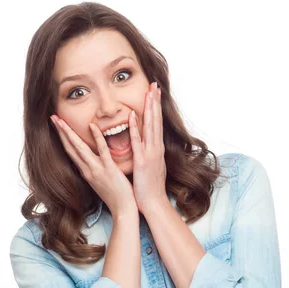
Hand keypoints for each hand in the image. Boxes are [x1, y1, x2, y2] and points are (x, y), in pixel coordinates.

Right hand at [51, 114, 136, 216]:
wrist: (123, 210)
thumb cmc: (115, 196)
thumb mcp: (101, 181)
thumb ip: (95, 170)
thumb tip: (92, 161)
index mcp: (86, 172)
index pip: (70, 151)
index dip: (63, 138)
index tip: (57, 126)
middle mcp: (87, 170)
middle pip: (70, 147)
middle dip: (61, 132)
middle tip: (52, 117)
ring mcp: (97, 169)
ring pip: (80, 148)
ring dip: (69, 133)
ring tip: (60, 120)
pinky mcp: (109, 170)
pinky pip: (102, 151)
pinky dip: (96, 138)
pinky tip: (92, 126)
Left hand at [128, 81, 168, 214]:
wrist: (153, 202)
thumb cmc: (150, 186)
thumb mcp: (151, 165)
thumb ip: (149, 152)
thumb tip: (147, 143)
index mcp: (156, 148)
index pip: (156, 123)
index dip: (156, 107)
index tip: (154, 92)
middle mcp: (155, 148)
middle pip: (156, 120)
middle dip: (155, 102)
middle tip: (154, 85)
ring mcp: (150, 154)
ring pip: (150, 127)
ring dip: (149, 109)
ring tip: (148, 93)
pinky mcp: (142, 161)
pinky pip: (137, 143)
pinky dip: (135, 129)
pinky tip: (132, 117)